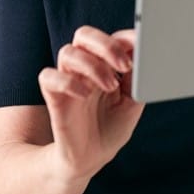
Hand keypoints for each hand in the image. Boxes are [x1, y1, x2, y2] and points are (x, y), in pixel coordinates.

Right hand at [38, 26, 144, 181]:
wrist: (92, 159)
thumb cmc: (111, 128)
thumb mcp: (133, 102)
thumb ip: (137, 79)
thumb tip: (145, 57)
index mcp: (105, 65)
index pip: (110, 37)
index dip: (124, 38)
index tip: (140, 48)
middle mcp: (85, 68)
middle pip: (84, 34)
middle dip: (106, 44)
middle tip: (124, 65)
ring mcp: (68, 81)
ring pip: (67, 52)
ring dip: (92, 65)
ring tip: (110, 86)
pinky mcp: (54, 98)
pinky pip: (48, 76)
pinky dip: (67, 82)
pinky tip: (85, 95)